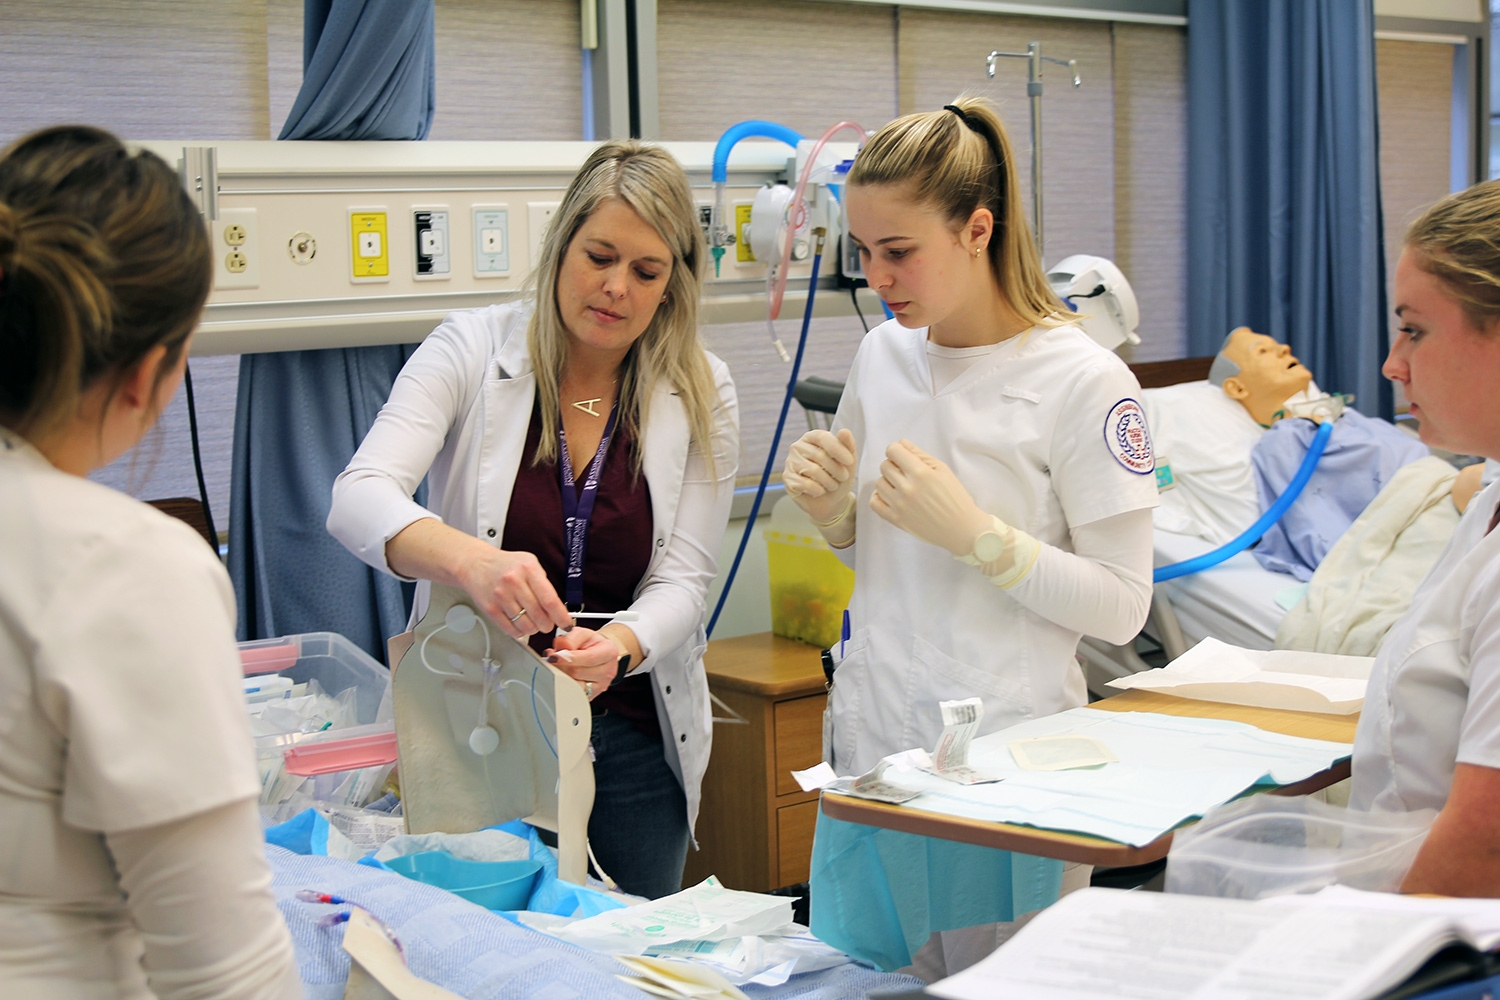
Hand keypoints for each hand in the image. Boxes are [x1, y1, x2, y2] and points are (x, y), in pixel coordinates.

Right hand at [457, 547, 573, 639]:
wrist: (476, 564)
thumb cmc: (506, 565)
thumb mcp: (530, 563)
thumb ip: (544, 583)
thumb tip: (558, 608)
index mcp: (528, 569)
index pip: (550, 600)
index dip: (561, 616)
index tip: (567, 624)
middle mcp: (514, 582)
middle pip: (539, 616)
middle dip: (548, 625)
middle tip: (548, 623)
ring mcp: (501, 596)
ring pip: (526, 626)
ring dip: (534, 629)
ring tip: (533, 622)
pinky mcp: (490, 609)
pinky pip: (511, 630)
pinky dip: (520, 632)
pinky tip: (520, 624)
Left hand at [545, 627, 619, 699]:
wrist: (600, 653)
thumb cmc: (591, 643)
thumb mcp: (582, 634)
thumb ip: (571, 638)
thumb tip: (560, 645)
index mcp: (609, 652)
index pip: (588, 658)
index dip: (569, 658)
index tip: (553, 657)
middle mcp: (609, 670)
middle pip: (578, 673)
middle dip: (561, 665)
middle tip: (551, 658)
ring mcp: (602, 685)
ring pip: (574, 685)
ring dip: (560, 675)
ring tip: (556, 665)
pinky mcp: (592, 695)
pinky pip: (573, 693)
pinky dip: (563, 685)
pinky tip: (561, 675)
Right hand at [783, 428, 857, 522]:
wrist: (830, 501)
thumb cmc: (838, 478)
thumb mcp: (848, 462)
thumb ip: (848, 445)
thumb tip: (844, 431)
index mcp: (812, 437)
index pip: (823, 438)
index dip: (837, 449)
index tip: (849, 461)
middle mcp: (798, 447)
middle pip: (819, 455)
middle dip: (836, 470)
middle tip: (843, 477)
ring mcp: (790, 462)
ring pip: (813, 470)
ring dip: (828, 482)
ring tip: (832, 485)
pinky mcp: (787, 478)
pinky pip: (805, 484)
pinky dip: (817, 490)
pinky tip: (819, 490)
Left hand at [869, 439, 991, 555]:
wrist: (960, 528)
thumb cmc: (955, 497)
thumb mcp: (943, 470)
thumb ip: (920, 454)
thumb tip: (901, 443)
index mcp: (921, 473)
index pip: (893, 451)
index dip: (897, 450)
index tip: (903, 456)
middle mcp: (907, 488)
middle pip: (884, 466)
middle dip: (893, 465)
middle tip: (905, 472)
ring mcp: (899, 505)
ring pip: (878, 483)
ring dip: (887, 481)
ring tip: (900, 486)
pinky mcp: (896, 519)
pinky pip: (874, 503)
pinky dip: (879, 497)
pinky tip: (890, 496)